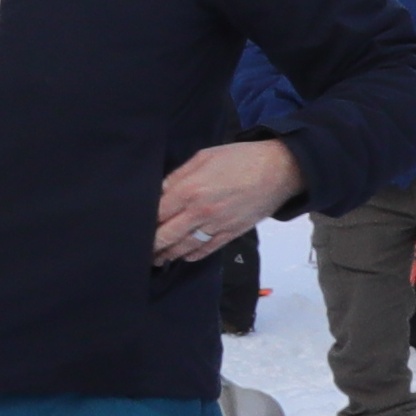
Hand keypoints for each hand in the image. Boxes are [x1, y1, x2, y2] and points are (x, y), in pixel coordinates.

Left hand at [152, 141, 290, 268]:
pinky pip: (206, 250)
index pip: (156, 213)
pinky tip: (183, 256)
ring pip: (184, 247)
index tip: (136, 225)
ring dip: (167, 254)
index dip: (144, 221)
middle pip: (165, 236)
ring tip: (156, 257)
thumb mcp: (204, 157)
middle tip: (140, 248)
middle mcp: (200, 212)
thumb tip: (160, 192)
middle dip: (151, 244)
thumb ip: (178, 176)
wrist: (280, 170)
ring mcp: (216, 226)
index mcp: (190, 190)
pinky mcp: (231, 233)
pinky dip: (192, 255)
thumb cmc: (241, 158)